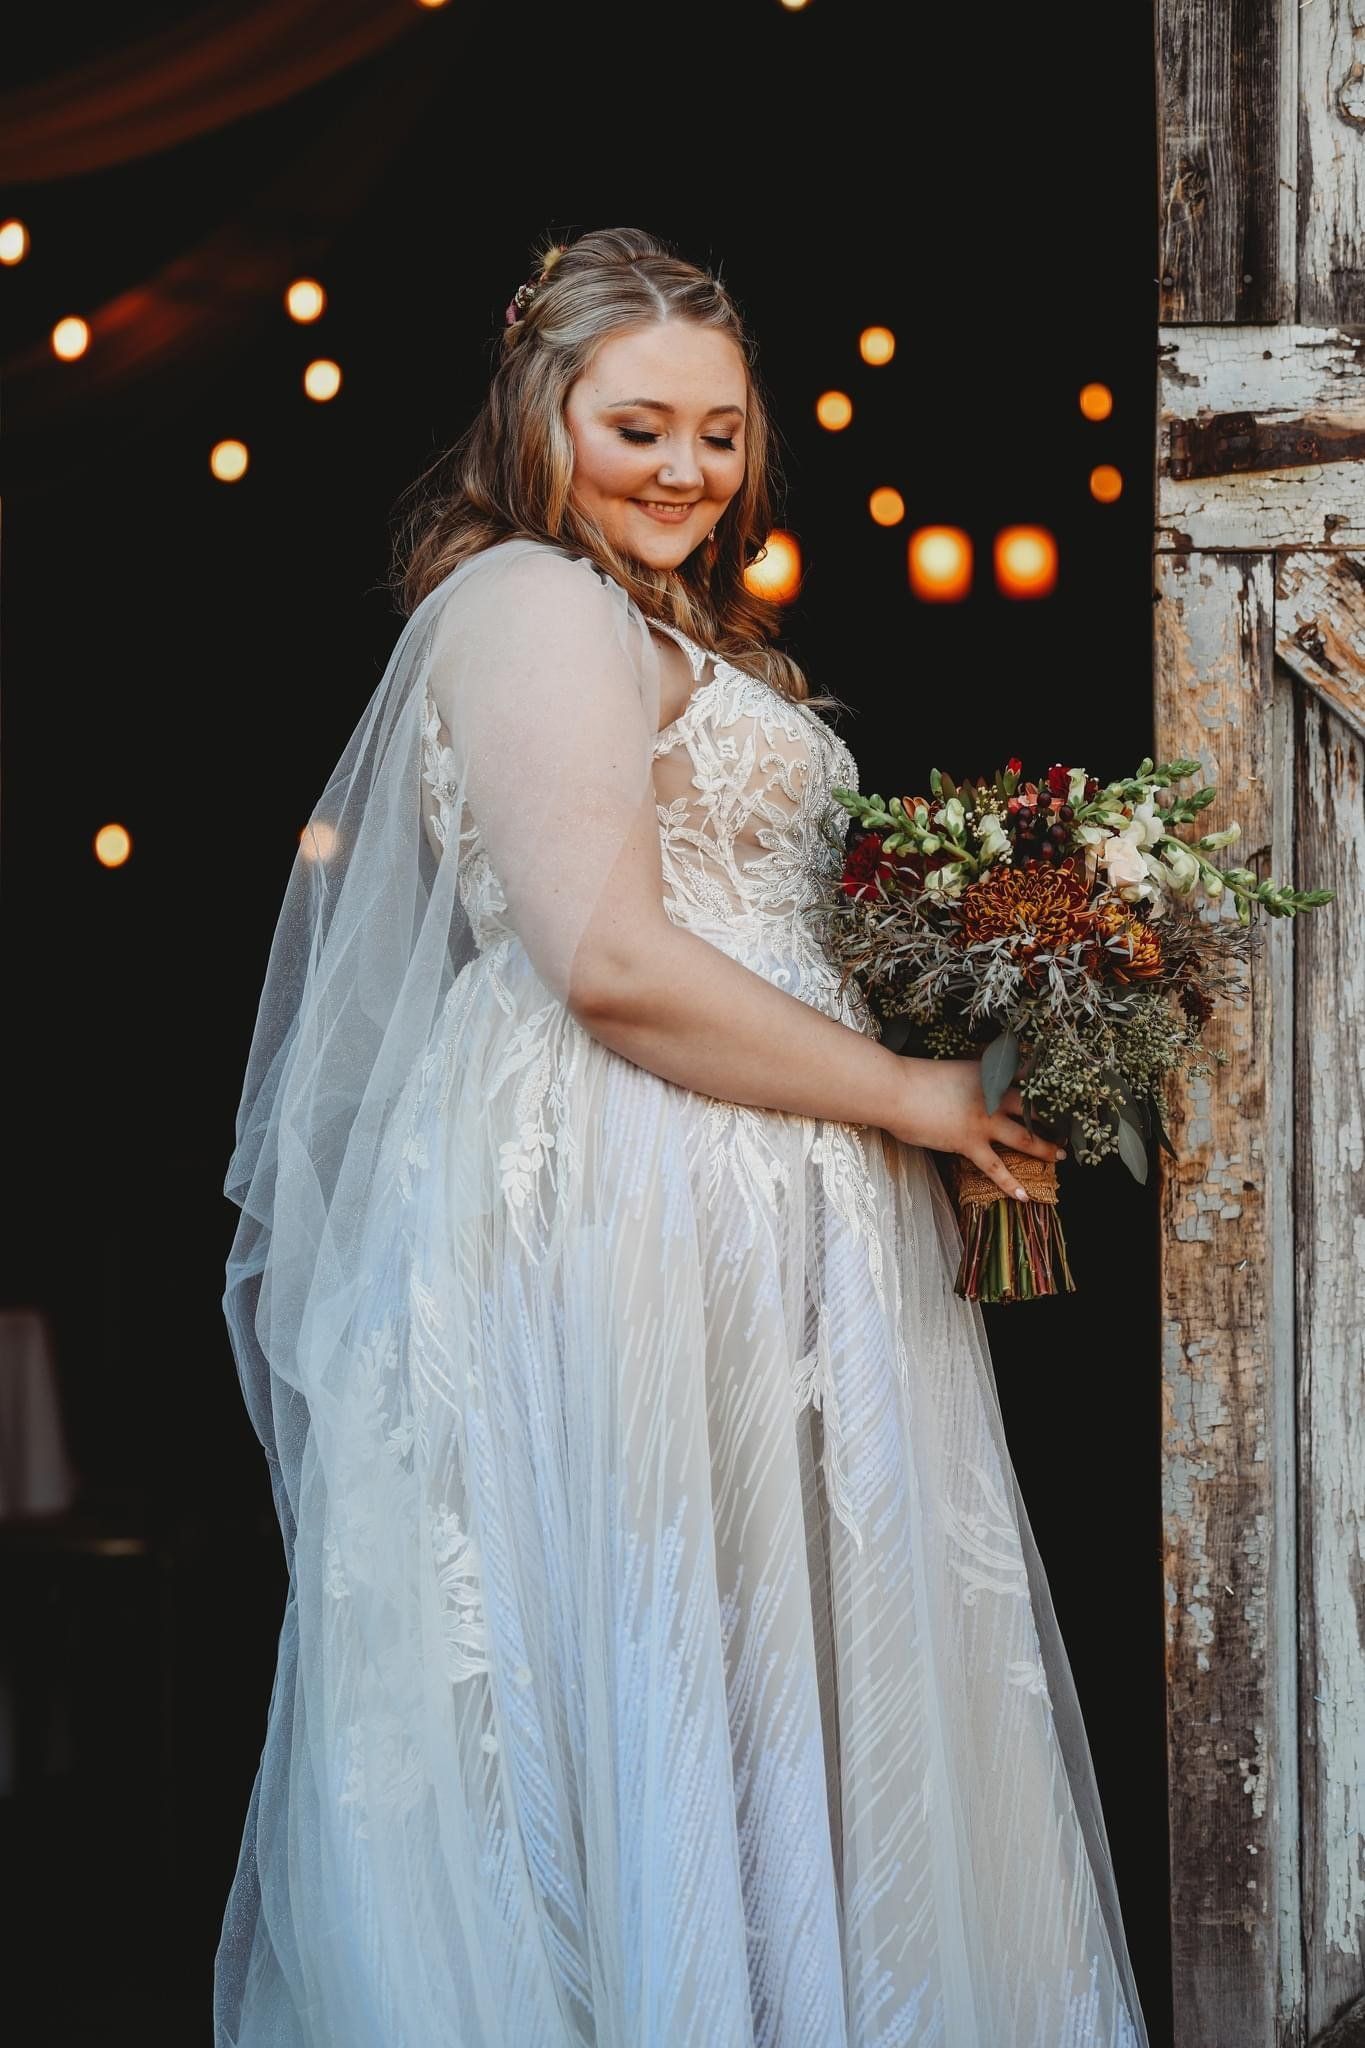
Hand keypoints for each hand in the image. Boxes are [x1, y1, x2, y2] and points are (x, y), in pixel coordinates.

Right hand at [893, 1057, 1065, 1200]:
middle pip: (1035, 1108)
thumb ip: (973, 1078)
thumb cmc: (916, 1079)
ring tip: (1060, 1156)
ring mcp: (983, 1121)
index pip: (1028, 1077)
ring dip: (1045, 1147)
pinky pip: (995, 1167)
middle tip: (1072, 1126)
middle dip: (1055, 1117)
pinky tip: (1025, 1196)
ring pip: (1025, 1137)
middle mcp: (993, 1095)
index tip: (1066, 1091)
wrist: (895, 1090)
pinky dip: (1011, 1183)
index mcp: (989, 1074)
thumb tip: (980, 1086)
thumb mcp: (954, 1070)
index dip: (1048, 1085)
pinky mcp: (969, 1142)